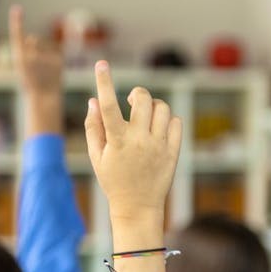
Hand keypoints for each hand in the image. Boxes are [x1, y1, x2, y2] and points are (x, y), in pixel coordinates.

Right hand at [9, 5, 62, 97]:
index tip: (17, 8)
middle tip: (34, 67)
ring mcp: (46, 58)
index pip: (17, 35)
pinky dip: (53, 59)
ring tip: (43, 71)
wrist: (44, 98)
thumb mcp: (23, 68)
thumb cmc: (31, 84)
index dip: (17, 21)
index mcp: (20, 59)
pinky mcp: (58, 60)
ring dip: (44, 54)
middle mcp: (33, 56)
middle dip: (34, 49)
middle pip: (33, 41)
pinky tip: (52, 71)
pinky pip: (54, 52)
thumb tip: (32, 38)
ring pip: (44, 46)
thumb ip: (26, 51)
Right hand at [84, 61, 182, 221]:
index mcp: (117, 142)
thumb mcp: (96, 157)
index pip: (109, 105)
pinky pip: (176, 122)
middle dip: (137, 94)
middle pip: (143, 99)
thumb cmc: (113, 180)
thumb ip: (93, 127)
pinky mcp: (173, 152)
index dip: (104, 82)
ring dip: (153, 107)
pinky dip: (168, 120)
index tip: (101, 64)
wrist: (138, 207)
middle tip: (131, 101)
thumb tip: (94, 100)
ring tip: (145, 118)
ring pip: (162, 108)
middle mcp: (139, 141)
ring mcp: (158, 146)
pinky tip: (158, 129)